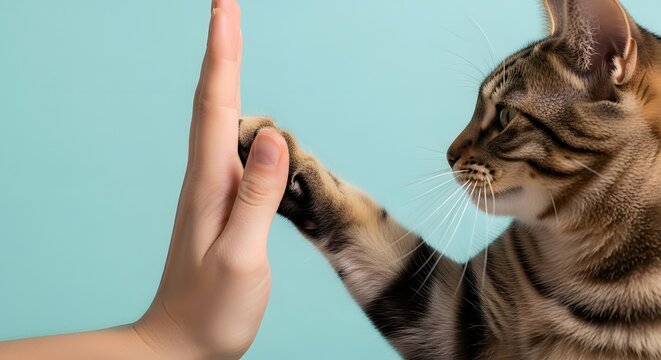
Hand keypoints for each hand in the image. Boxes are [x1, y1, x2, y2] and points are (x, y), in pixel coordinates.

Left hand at [133, 0, 288, 357]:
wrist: (180, 342)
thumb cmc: (211, 310)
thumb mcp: (241, 257)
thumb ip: (258, 196)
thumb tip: (272, 134)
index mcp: (211, 184)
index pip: (217, 104)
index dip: (223, 53)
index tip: (225, 7)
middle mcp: (208, 177)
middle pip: (215, 100)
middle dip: (222, 48)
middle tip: (227, 5)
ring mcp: (213, 189)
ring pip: (220, 119)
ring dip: (226, 73)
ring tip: (230, 35)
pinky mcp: (223, 203)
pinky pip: (231, 146)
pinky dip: (237, 112)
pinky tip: (243, 109)